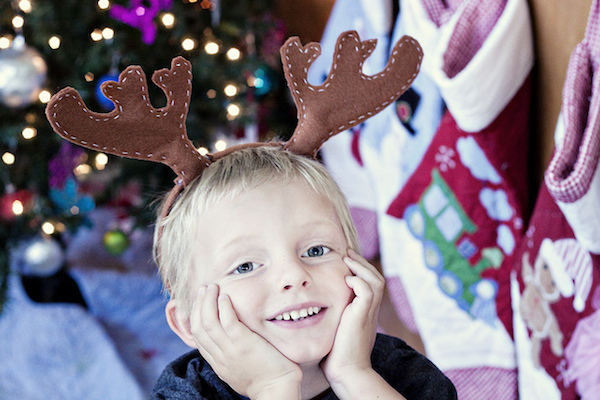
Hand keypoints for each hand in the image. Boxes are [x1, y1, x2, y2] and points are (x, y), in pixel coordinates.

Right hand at [190, 284, 301, 398]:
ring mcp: (230, 350)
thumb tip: (229, 342)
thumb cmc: (265, 379)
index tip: (199, 303)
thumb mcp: (238, 369)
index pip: (198, 337)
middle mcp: (220, 356)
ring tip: (212, 287)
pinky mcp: (244, 344)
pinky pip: (227, 322)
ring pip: (209, 322)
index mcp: (218, 362)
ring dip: (208, 301)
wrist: (277, 389)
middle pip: (199, 327)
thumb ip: (230, 355)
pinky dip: (223, 307)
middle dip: (198, 306)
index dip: (195, 317)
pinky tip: (225, 296)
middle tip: (202, 290)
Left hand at [321, 249, 384, 384]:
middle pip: (376, 278)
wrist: (346, 371)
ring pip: (375, 281)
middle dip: (361, 263)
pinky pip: (368, 291)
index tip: (344, 259)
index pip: (370, 282)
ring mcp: (368, 313)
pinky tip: (346, 280)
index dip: (360, 269)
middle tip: (346, 253)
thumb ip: (333, 314)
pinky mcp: (363, 316)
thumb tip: (313, 304)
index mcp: (365, 311)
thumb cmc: (336, 353)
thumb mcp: (336, 327)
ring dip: (361, 267)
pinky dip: (358, 281)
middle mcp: (370, 310)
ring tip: (346, 259)